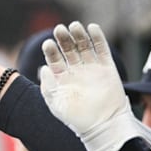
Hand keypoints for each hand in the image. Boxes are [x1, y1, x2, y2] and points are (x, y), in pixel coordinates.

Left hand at [39, 22, 150, 150]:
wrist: (101, 124)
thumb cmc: (75, 118)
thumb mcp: (55, 103)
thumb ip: (47, 86)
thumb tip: (43, 68)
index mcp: (62, 78)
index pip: (54, 59)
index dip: (51, 50)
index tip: (48, 44)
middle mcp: (76, 71)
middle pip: (69, 49)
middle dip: (64, 39)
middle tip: (59, 29)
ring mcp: (91, 68)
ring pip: (84, 46)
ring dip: (79, 35)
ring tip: (74, 26)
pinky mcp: (107, 68)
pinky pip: (102, 49)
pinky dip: (97, 38)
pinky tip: (91, 28)